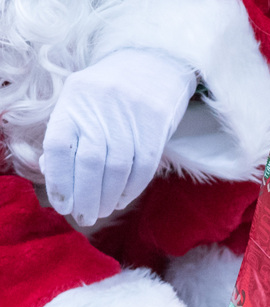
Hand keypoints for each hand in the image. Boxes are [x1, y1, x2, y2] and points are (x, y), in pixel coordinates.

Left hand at [40, 49, 196, 226]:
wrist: (155, 64)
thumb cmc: (111, 91)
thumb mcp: (81, 101)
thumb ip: (67, 134)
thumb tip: (51, 171)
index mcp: (75, 98)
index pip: (60, 145)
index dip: (59, 179)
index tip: (62, 204)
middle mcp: (101, 108)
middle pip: (90, 163)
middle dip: (85, 197)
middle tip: (83, 217)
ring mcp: (131, 118)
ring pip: (117, 169)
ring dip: (108, 198)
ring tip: (102, 211)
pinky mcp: (156, 129)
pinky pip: (142, 168)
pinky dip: (130, 189)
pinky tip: (121, 200)